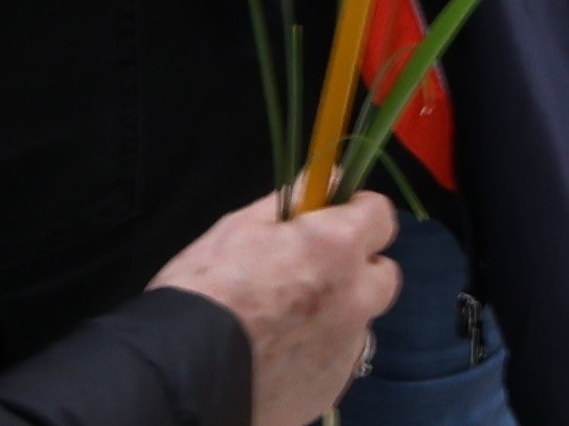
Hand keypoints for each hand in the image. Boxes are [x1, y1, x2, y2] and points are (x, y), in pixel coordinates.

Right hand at [146, 188, 411, 425]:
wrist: (185, 374)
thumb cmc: (206, 289)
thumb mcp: (240, 227)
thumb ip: (292, 201)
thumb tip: (325, 179)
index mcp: (337, 249)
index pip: (381, 216)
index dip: (357, 213)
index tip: (334, 217)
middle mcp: (355, 299)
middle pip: (382, 275)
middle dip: (356, 268)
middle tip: (313, 271)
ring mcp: (346, 349)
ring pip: (359, 321)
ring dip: (337, 314)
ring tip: (287, 322)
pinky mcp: (331, 389)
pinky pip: (338, 359)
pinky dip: (319, 352)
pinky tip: (280, 355)